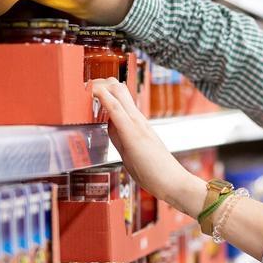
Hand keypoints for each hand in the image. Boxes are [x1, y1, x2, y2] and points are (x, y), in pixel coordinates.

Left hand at [92, 79, 206, 216]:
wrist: (174, 182)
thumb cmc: (156, 173)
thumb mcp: (133, 152)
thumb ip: (121, 138)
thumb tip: (111, 128)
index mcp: (138, 124)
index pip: (120, 100)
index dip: (105, 90)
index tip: (93, 87)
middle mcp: (138, 120)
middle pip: (119, 91)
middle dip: (101, 83)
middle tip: (88, 82)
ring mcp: (137, 124)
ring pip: (117, 95)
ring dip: (101, 86)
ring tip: (88, 80)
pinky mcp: (133, 133)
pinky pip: (116, 110)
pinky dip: (104, 98)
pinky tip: (95, 90)